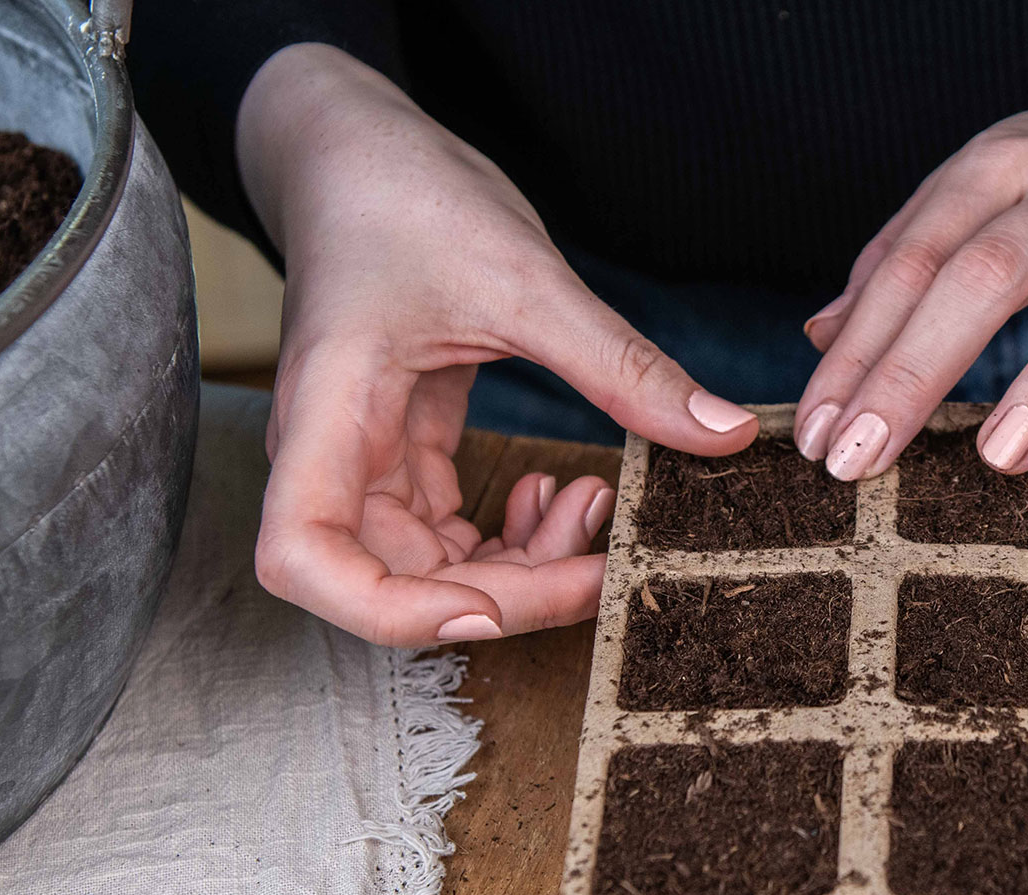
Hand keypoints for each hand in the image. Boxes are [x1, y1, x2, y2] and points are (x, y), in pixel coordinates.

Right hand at [237, 45, 758, 645]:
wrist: (356, 150)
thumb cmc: (403, 195)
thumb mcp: (525, 278)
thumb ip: (620, 367)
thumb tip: (725, 434)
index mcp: (323, 414)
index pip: (302, 560)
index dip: (389, 611)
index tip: (486, 605)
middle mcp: (328, 456)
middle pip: (390, 584)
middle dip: (503, 594)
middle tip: (603, 566)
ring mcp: (361, 460)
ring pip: (429, 570)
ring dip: (518, 570)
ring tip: (596, 507)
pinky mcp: (398, 451)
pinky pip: (449, 532)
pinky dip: (513, 537)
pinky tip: (560, 496)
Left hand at [795, 0, 1027, 478]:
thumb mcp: (982, 187)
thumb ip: (903, 257)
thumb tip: (821, 336)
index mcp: (995, 168)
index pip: (911, 263)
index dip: (858, 351)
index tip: (818, 431)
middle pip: (983, 275)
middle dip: (913, 372)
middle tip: (862, 457)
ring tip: (1000, 455)